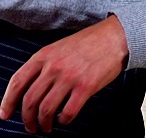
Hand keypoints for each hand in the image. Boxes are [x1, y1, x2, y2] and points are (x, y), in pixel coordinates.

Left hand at [0, 15, 127, 133]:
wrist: (116, 37)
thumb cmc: (91, 41)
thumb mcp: (60, 46)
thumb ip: (46, 64)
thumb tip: (34, 87)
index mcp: (44, 56)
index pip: (17, 83)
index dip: (7, 102)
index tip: (5, 114)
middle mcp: (54, 67)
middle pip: (30, 100)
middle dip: (27, 119)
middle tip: (30, 126)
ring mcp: (70, 77)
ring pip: (46, 109)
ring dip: (43, 123)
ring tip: (46, 127)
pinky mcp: (86, 87)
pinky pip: (68, 111)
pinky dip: (64, 120)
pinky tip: (65, 119)